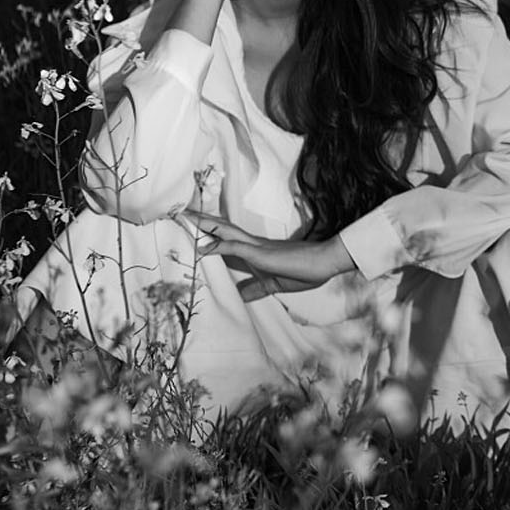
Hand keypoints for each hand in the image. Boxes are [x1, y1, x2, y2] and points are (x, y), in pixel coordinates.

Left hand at [182, 211, 357, 301]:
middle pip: (223, 229)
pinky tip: (203, 248)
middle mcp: (255, 244)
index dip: (213, 232)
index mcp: (258, 251)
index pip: (230, 238)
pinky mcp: (261, 253)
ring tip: (187, 217)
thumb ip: (258, 288)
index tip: (196, 226)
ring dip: (205, 225)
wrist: (325, 262)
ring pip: (225, 232)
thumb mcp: (276, 285)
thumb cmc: (307, 271)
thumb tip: (242, 297)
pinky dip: (218, 247)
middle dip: (203, 221)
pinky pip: (235, 248)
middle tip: (183, 212)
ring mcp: (257, 247)